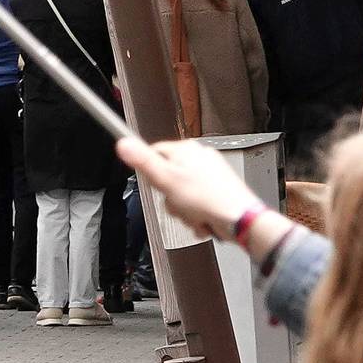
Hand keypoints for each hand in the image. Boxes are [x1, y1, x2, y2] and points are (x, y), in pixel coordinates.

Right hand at [115, 137, 264, 240]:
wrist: (239, 219)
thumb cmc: (207, 199)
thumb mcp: (166, 179)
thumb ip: (143, 161)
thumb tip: (122, 143)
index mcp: (186, 150)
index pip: (154, 155)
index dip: (152, 175)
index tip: (158, 186)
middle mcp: (200, 158)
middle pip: (168, 178)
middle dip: (171, 199)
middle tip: (179, 204)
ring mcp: (211, 175)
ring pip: (182, 194)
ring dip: (185, 211)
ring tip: (195, 214)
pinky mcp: (219, 190)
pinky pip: (198, 203)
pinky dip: (198, 215)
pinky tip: (203, 219)